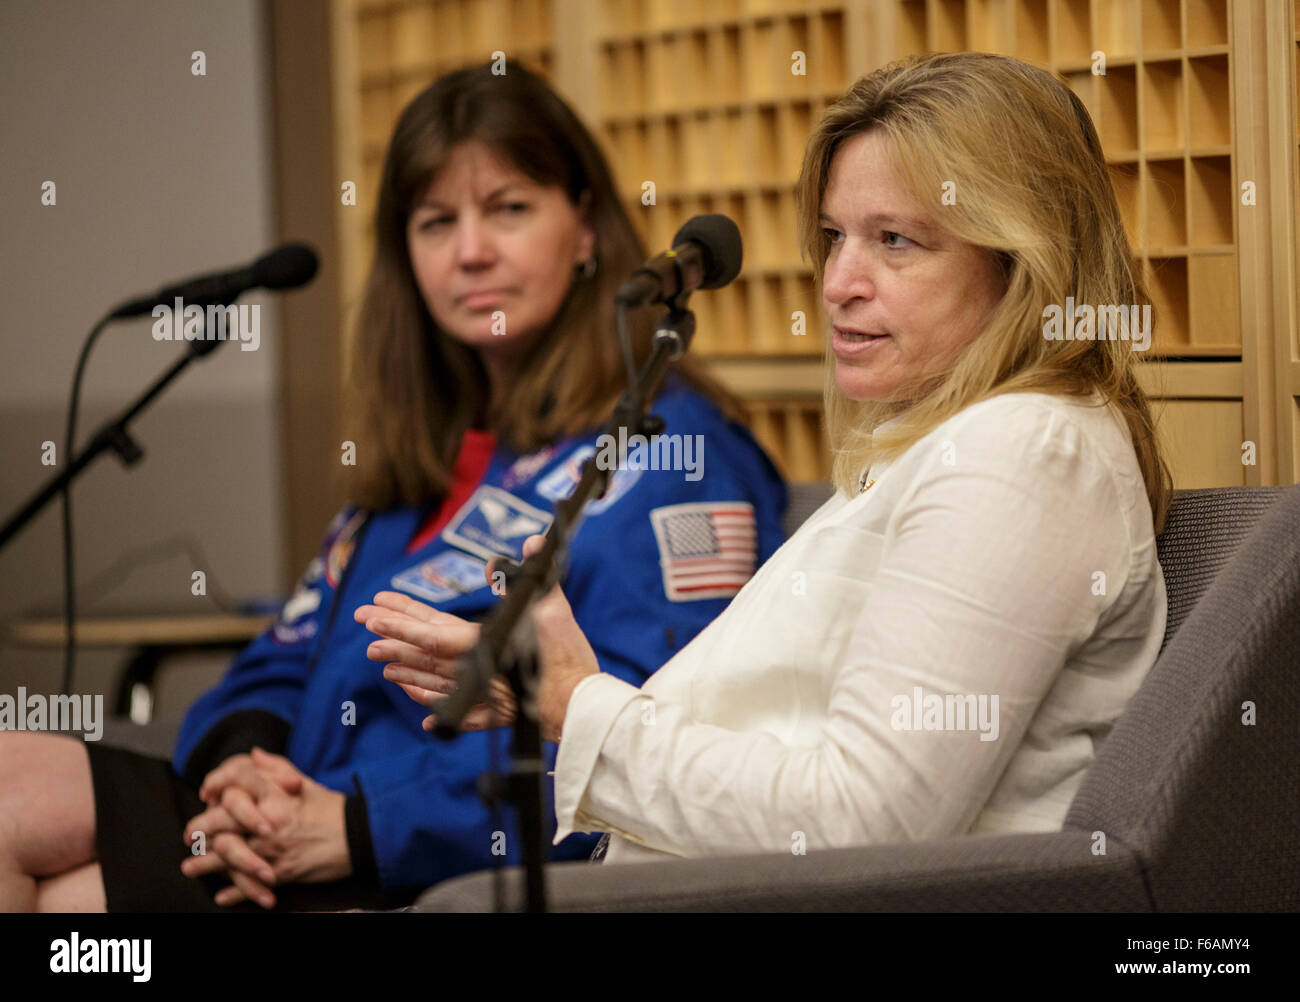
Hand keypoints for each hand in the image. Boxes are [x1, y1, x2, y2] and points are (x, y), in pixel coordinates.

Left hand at [182, 749, 349, 906]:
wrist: (358, 836)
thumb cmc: (331, 808)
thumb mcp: (305, 781)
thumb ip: (276, 766)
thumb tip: (252, 753)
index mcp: (274, 795)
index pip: (234, 786)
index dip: (215, 787)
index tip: (205, 794)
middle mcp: (268, 820)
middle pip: (221, 823)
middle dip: (200, 829)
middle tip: (190, 835)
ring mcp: (272, 848)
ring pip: (227, 856)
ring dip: (204, 864)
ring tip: (189, 867)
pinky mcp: (280, 872)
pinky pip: (248, 884)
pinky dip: (233, 892)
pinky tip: (221, 895)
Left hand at [361, 536, 600, 742]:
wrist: (582, 707)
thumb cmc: (566, 658)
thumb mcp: (553, 608)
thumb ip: (535, 576)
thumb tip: (529, 543)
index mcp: (483, 644)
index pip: (431, 630)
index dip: (401, 619)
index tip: (374, 611)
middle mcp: (474, 670)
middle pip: (425, 652)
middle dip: (393, 636)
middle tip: (364, 623)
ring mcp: (482, 694)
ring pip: (435, 679)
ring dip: (406, 668)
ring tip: (381, 661)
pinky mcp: (497, 712)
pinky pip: (459, 710)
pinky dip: (438, 705)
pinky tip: (422, 710)